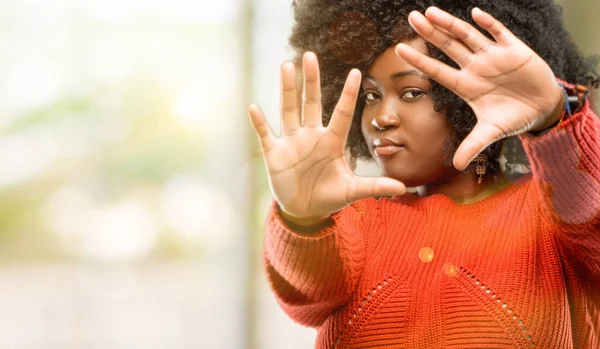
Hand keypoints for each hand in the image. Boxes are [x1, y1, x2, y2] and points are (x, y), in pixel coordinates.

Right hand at [248, 53, 405, 221]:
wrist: (305, 210)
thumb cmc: (329, 195)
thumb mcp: (351, 191)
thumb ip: (374, 186)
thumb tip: (403, 188)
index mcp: (331, 142)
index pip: (342, 113)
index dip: (349, 95)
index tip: (357, 72)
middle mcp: (311, 136)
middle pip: (311, 103)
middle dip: (310, 80)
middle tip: (310, 55)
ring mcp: (292, 143)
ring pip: (289, 110)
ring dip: (287, 90)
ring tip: (286, 66)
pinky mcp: (275, 154)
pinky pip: (265, 134)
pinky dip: (260, 123)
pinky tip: (254, 107)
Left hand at [395, 6, 563, 170]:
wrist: (542, 109)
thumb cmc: (513, 117)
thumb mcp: (491, 132)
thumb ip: (473, 145)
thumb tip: (456, 165)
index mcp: (466, 86)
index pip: (437, 70)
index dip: (419, 60)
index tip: (399, 49)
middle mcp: (475, 68)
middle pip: (448, 46)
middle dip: (431, 32)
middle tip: (412, 17)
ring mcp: (494, 57)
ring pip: (468, 36)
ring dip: (451, 24)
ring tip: (431, 12)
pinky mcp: (515, 51)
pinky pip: (500, 34)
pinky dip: (489, 24)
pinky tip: (475, 14)